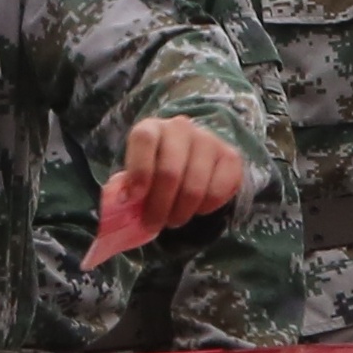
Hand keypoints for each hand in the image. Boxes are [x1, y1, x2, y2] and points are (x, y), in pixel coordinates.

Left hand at [118, 115, 245, 233]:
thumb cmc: (156, 169)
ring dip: (181, 212)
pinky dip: (206, 208)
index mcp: (151, 127)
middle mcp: (181, 128)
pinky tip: (197, 209)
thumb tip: (121, 204)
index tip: (133, 198)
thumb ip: (127, 187)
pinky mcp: (231, 156)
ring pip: (194, 187)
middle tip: (153, 224)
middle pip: (170, 172)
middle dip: (159, 206)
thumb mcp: (136, 173)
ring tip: (173, 220)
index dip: (139, 171)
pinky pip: (218, 191)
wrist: (191, 158)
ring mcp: (209, 140)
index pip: (145, 140)